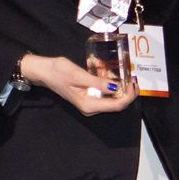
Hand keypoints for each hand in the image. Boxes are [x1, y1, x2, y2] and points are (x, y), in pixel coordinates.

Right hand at [20, 53, 136, 114]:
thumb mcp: (79, 75)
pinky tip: (116, 78)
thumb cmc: (59, 72)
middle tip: (133, 78)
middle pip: (117, 104)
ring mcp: (90, 103)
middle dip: (128, 93)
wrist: (44, 71)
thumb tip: (116, 87)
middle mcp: (91, 107)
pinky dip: (113, 87)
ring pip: (113, 100)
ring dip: (122, 90)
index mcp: (89, 105)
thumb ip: (98, 83)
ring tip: (127, 76)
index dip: (129, 95)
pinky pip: (106, 95)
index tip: (134, 82)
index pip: (116, 105)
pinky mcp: (89, 97)